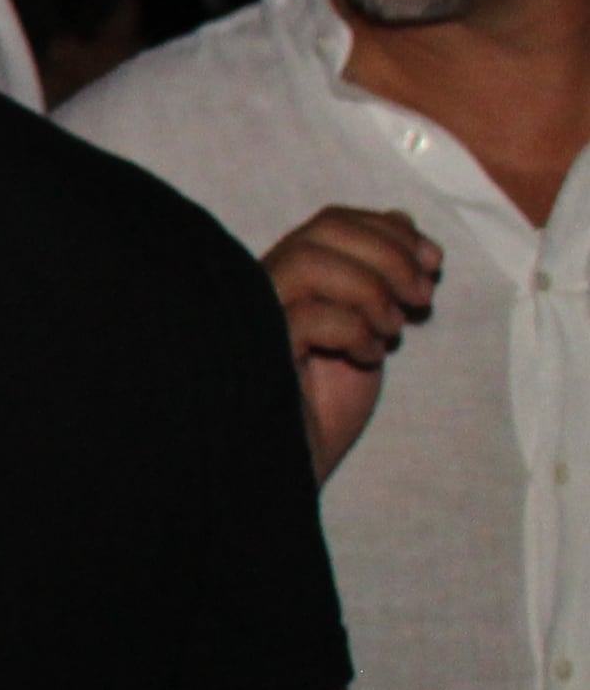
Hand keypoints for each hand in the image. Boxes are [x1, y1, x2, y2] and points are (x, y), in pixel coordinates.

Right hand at [266, 205, 438, 479]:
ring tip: (392, 328)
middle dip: (388, 254)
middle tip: (422, 295)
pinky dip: (355, 328)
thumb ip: (380, 279)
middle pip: (322, 232)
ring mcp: (256, 319)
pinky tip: (369, 358)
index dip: (388, 232)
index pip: (332, 222)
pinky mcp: (257, 354)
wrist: (290, 470)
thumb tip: (399, 218)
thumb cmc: (320, 408)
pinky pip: (308, 316)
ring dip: (370, 287)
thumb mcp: (369, 332)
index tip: (433, 262)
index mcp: (290, 282)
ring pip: (309, 261)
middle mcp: (265, 291)